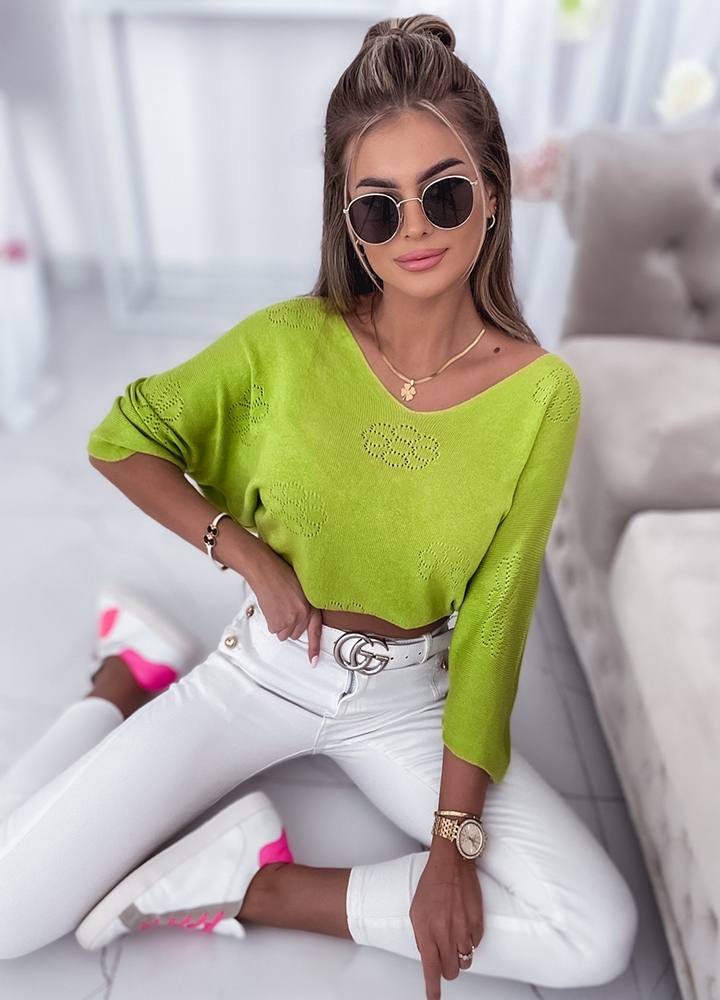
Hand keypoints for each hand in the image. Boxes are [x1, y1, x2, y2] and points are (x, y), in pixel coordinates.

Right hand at [245, 546, 322, 664]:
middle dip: (290, 625)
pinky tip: (271, 607)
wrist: (265, 570)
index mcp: (312, 606)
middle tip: (284, 609)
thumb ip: (304, 606)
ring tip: (277, 607)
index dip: (314, 648)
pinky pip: (273, 630)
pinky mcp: (278, 622)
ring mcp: (291, 619)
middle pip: (296, 633)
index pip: (316, 631)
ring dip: (280, 624)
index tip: (314, 661)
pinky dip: (271, 621)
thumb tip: (300, 618)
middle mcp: (304, 614)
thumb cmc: (280, 574)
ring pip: (284, 634)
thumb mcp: (301, 590)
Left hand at [409, 841, 483, 999]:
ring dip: (459, 955)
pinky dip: (469, 941)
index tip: (433, 998)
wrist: (452, 863)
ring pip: (466, 960)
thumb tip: (427, 954)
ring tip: (453, 938)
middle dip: (447, 970)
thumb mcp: (416, 910)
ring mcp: (464, 928)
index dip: (433, 988)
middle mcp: (447, 932)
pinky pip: (476, 945)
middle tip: (444, 958)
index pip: (431, 968)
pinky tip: (463, 925)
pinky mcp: (478, 923)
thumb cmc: (432, 882)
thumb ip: (421, 936)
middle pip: (451, 970)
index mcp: (428, 930)